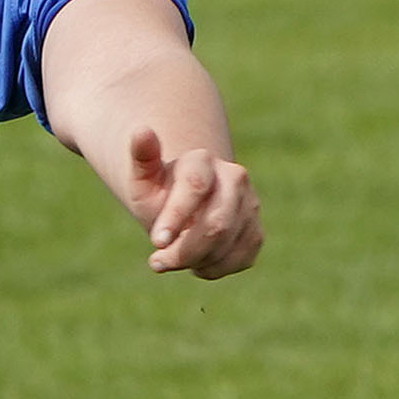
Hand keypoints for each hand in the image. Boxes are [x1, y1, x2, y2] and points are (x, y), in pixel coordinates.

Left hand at [124, 129, 260, 276]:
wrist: (186, 205)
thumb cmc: (160, 193)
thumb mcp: (143, 179)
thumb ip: (141, 158)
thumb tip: (141, 130)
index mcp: (203, 161)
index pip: (195, 188)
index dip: (177, 217)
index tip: (156, 242)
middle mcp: (235, 178)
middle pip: (216, 223)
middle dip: (184, 250)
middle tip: (157, 261)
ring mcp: (251, 205)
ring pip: (228, 243)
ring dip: (196, 261)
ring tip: (174, 259)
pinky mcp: (257, 231)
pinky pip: (241, 259)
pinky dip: (214, 269)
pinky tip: (197, 263)